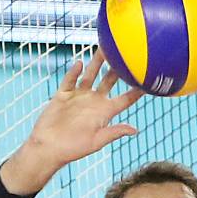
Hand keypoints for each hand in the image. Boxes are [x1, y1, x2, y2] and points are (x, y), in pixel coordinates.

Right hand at [2, 50, 142, 193]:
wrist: (48, 148)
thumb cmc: (73, 149)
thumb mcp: (96, 141)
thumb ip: (114, 132)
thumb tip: (135, 130)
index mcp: (104, 113)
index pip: (125, 99)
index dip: (137, 91)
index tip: (148, 79)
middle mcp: (93, 102)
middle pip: (109, 81)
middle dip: (118, 68)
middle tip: (127, 52)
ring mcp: (78, 97)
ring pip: (90, 75)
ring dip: (97, 63)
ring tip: (104, 48)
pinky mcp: (63, 95)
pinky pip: (70, 80)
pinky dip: (74, 72)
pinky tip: (80, 63)